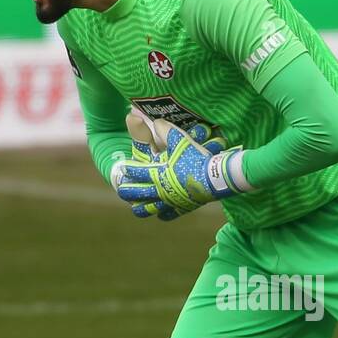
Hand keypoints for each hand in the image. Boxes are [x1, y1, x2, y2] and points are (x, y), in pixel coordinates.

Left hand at [115, 118, 247, 220]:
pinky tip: (161, 212)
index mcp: (156, 173)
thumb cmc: (196, 158)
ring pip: (147, 210)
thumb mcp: (180, 140)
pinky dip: (162, 214)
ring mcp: (168, 201)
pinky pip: (167, 215)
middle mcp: (158, 190)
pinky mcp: (180, 208)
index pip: (134, 172)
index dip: (127, 169)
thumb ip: (166, 130)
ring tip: (137, 205)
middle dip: (127, 192)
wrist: (214, 178)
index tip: (124, 168)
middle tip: (124, 190)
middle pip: (135, 194)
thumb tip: (157, 121)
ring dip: (140, 207)